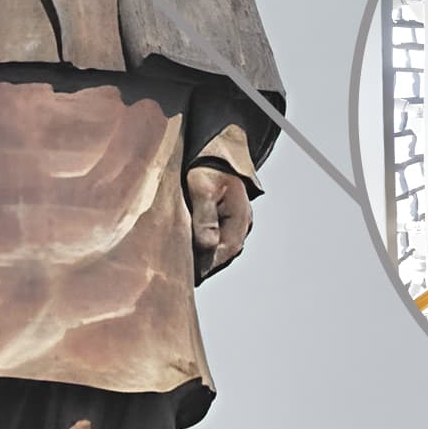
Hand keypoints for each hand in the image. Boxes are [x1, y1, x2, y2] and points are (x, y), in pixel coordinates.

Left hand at [187, 165, 253, 279]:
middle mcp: (243, 222)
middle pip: (225, 254)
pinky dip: (207, 248)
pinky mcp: (228, 219)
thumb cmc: (208, 166)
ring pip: (223, 248)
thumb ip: (205, 218)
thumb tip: (206, 246)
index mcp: (240, 216)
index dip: (207, 266)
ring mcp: (238, 221)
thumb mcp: (202, 189)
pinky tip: (192, 251)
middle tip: (184, 278)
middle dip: (206, 266)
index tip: (189, 277)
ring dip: (207, 258)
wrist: (214, 151)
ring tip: (186, 268)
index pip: (225, 251)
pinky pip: (219, 240)